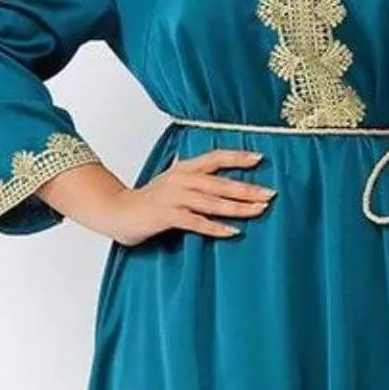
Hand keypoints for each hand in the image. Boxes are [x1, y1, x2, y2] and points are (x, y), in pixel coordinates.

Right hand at [97, 148, 276, 246]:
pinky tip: (233, 232)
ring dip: (237, 207)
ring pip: (212, 202)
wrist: (117, 211)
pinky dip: (215, 227)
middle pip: (219, 182)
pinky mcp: (166, 216)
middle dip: (247, 188)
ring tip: (259, 211)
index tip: (260, 158)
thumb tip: (224, 183)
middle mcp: (180, 179)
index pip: (215, 158)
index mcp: (184, 168)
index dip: (237, 157)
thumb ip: (196, 180)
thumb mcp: (174, 183)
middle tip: (270, 193)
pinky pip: (196, 222)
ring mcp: (173, 197)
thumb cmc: (150, 200)